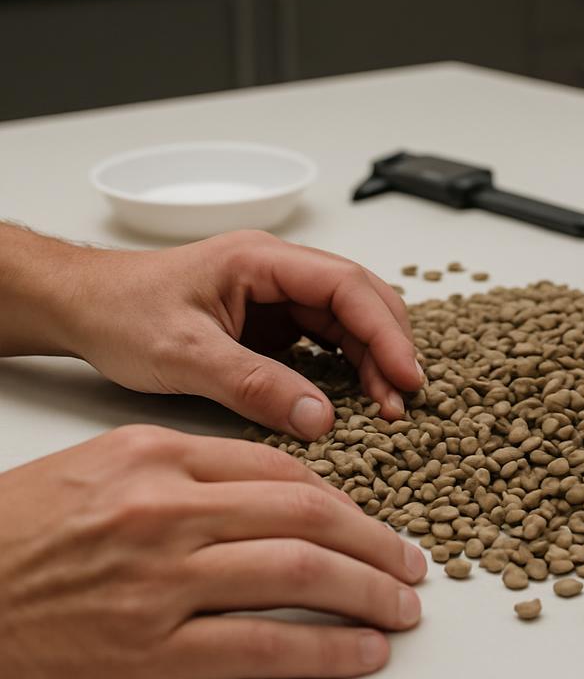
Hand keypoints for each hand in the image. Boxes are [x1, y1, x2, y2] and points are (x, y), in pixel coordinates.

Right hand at [0, 425, 426, 678]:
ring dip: (367, 591)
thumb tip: (272, 488)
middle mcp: (167, 512)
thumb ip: (188, 467)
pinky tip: (361, 650)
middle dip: (374, 541)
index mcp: (157, 457)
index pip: (279, 469)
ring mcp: (160, 585)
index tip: (369, 520)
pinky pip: (261, 649)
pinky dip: (324, 650)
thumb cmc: (20, 532)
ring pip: (298, 577)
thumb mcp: (103, 467)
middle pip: (305, 517)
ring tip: (403, 605)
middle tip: (412, 559)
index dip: (340, 497)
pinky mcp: (148, 657)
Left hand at [52, 229, 423, 438]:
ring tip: (386, 406)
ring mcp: (276, 294)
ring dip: (372, 360)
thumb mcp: (184, 355)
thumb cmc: (121, 312)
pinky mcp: (270, 320)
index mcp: (262, 260)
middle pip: (359, 298)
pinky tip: (356, 396)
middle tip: (403, 399)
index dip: (384, 331)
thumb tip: (321, 418)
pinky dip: (347, 367)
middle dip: (388, 346)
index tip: (406, 376)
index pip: (346, 285)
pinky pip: (324, 339)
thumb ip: (253, 385)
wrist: (82, 306)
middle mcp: (278, 270)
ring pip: (347, 320)